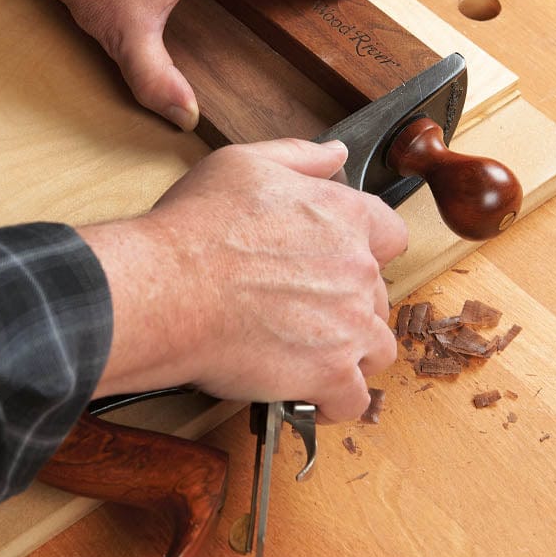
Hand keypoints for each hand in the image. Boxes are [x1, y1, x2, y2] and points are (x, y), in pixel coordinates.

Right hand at [82, 138, 407, 422]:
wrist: (165, 288)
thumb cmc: (195, 227)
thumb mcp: (243, 165)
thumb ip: (300, 158)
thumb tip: (337, 155)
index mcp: (344, 215)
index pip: (390, 234)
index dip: (366, 250)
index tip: (339, 263)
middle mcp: (358, 268)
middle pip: (379, 294)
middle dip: (349, 304)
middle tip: (303, 310)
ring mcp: (350, 324)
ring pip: (376, 347)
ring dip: (350, 353)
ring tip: (308, 355)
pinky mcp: (331, 373)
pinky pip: (354, 399)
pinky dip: (333, 401)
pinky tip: (307, 394)